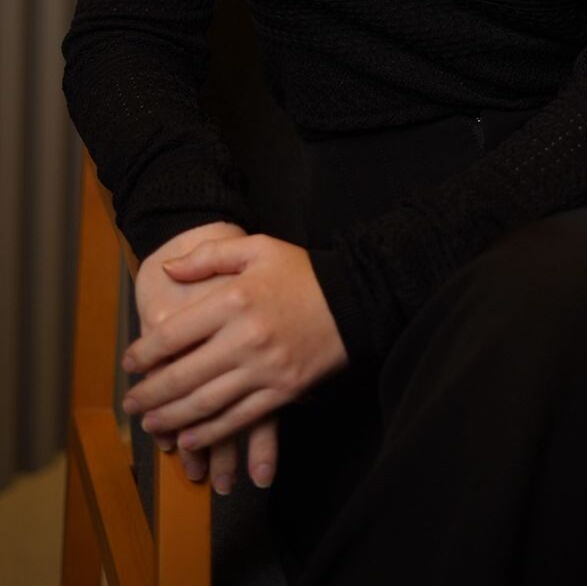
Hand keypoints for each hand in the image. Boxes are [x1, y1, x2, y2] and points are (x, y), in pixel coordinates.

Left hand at [132, 223, 277, 491]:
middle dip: (150, 394)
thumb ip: (209, 255)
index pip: (175, 334)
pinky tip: (190, 438)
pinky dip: (210, 433)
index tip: (129, 363)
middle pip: (184, 376)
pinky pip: (238, 419)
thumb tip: (168, 268)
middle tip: (131, 404)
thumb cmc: (302, 272)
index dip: (145, 353)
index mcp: (234, 299)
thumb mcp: (257, 248)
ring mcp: (265, 369)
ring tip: (151, 425)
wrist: (356, 297)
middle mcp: (245, 337)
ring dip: (172, 419)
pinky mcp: (283, 391)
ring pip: (206, 404)